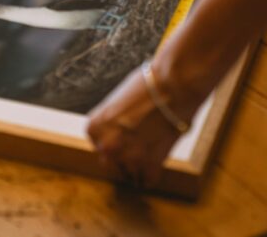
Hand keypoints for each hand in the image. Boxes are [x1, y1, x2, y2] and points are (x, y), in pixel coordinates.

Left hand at [87, 47, 204, 187]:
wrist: (172, 86)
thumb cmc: (146, 86)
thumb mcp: (118, 101)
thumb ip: (112, 122)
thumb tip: (117, 132)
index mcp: (94, 128)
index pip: (99, 145)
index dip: (115, 139)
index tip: (126, 134)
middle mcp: (106, 146)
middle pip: (111, 162)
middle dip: (124, 155)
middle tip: (139, 143)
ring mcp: (127, 158)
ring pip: (130, 174)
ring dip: (139, 165)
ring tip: (151, 148)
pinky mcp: (149, 166)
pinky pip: (147, 180)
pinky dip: (153, 172)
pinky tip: (158, 157)